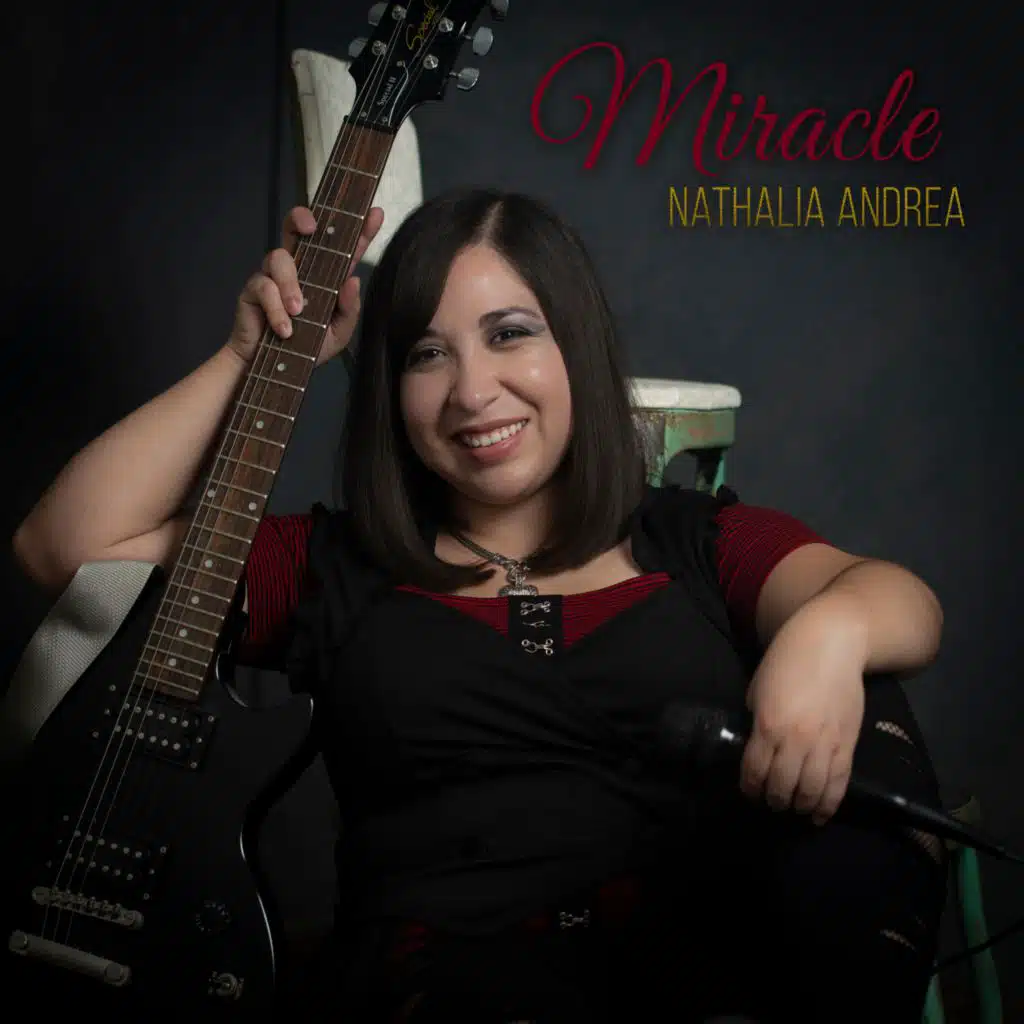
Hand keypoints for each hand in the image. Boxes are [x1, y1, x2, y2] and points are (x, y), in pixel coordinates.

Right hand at [227, 205, 383, 365]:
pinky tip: (285, 329)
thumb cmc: (306, 347)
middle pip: (298, 227)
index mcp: (324, 275)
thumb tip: (353, 280)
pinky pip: (264, 286)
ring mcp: (274, 275)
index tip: (376, 213)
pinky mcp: (254, 288)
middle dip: (304, 218)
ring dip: (290, 284)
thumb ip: (349, 310)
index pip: (342, 247)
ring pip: (280, 256)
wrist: (272, 370)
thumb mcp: (337, 333)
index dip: (359, 229)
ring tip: (299, 312)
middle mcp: (299, 267)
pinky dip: (276, 309)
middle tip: (312, 227)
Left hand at [739, 593, 866, 824]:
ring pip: (811, 790)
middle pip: (782, 786)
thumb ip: (757, 717)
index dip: (750, 787)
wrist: (832, 644)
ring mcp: (824, 744)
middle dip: (774, 800)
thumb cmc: (787, 660)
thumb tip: (756, 741)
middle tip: (772, 803)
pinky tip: (819, 815)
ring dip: (800, 806)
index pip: (754, 770)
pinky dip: (828, 804)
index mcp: (767, 724)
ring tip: (794, 808)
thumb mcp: (759, 687)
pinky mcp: (847, 744)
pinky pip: (838, 783)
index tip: (750, 792)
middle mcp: (795, 739)